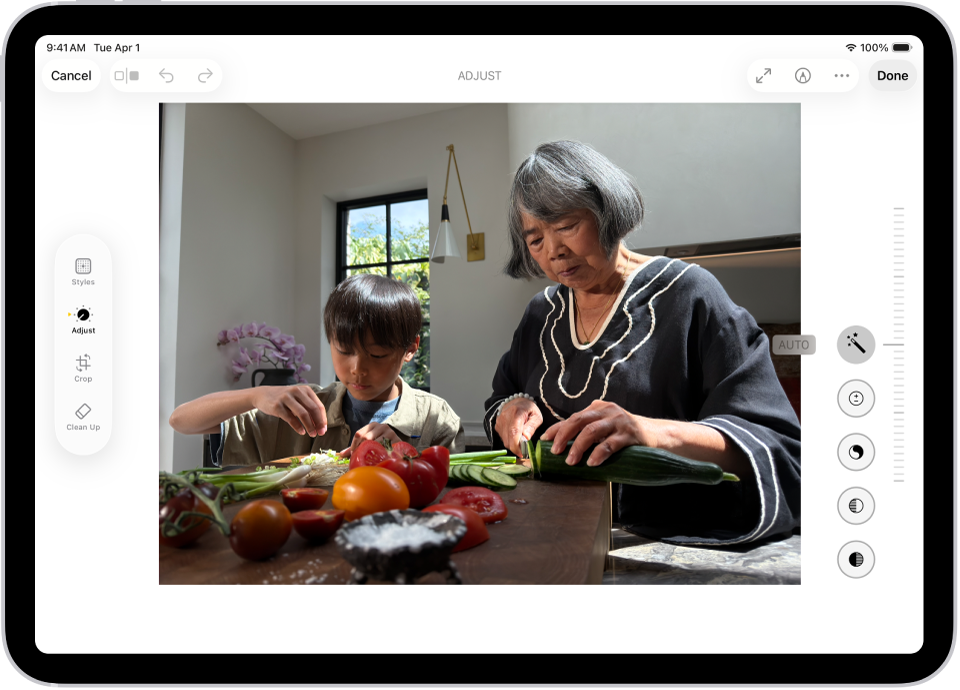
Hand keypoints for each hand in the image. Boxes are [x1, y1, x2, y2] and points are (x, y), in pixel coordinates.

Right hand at [252, 384, 327, 436]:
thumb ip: (308, 407)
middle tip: (320, 433)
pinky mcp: (277, 406)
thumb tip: (320, 424)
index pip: (318, 406)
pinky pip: (290, 418)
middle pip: (313, 409)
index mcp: (305, 390)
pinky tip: (301, 432)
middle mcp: (297, 391)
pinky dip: (297, 426)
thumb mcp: (298, 398)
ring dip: (309, 426)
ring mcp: (286, 398)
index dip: (323, 418)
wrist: (263, 394)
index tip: (324, 429)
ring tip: (312, 434)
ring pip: (303, 414)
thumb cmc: (284, 398)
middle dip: (318, 423)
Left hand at [340, 422, 401, 458]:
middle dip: (361, 449)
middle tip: (360, 458)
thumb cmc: (382, 444)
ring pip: (374, 442)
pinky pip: (384, 446)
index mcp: (372, 425)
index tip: (353, 454)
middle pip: (365, 437)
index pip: (359, 433)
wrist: (399, 447)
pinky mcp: (395, 438)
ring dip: (370, 452)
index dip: (354, 445)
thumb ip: (356, 447)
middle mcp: (380, 425)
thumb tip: (340, 454)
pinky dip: (379, 452)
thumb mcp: (369, 443)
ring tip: (369, 458)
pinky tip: (378, 457)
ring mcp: (388, 431)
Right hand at [494, 397, 542, 462]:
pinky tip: (515, 436)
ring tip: (521, 441)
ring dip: (513, 445)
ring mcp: (499, 422)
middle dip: (516, 448)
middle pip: (508, 440)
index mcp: (516, 414)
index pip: (514, 433)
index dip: (517, 447)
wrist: (516, 400)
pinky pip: (502, 438)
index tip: (522, 453)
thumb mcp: (536, 416)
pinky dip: (509, 440)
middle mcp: (505, 418)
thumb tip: (526, 438)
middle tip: (524, 449)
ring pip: (504, 441)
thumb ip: (532, 426)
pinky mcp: (497, 425)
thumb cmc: (528, 408)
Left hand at [541, 400, 660, 466]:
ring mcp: (619, 421)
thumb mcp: (606, 428)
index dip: (557, 429)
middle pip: (579, 420)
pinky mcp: (629, 434)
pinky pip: (610, 444)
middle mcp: (607, 411)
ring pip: (592, 431)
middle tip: (555, 451)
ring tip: (571, 461)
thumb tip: (563, 447)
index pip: (572, 417)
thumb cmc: (626, 435)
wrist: (658, 434)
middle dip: (563, 436)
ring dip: (578, 447)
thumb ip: (589, 432)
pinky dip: (598, 453)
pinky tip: (592, 463)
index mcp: (598, 408)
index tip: (544, 441)